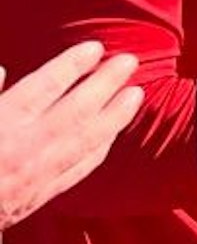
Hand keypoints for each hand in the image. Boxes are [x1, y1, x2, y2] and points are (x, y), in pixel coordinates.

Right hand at [0, 41, 143, 228]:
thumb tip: (0, 70)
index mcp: (3, 122)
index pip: (45, 86)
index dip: (72, 64)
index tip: (95, 48)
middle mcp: (25, 147)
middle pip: (77, 109)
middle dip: (106, 82)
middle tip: (129, 61)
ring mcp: (36, 173)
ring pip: (87, 140)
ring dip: (115, 115)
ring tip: (136, 94)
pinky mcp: (40, 196)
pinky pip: (79, 168)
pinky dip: (99, 148)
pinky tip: (112, 134)